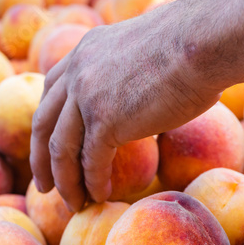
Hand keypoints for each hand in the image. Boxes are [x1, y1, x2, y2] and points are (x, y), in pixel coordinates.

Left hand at [30, 4, 221, 211]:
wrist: (203, 41)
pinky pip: (91, 161)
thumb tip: (146, 90)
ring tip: (72, 203)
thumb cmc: (191, 45)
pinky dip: (93, 183)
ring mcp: (87, 96)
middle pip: (44, 122)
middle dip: (40, 157)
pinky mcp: (106, 119)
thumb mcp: (143, 51)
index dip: (47, 121)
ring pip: (61, 148)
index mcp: (86, 51)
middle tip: (43, 184)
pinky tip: (100, 196)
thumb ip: (128, 71)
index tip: (47, 142)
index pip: (52, 90)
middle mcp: (78, 71)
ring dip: (64, 181)